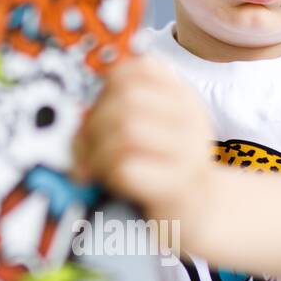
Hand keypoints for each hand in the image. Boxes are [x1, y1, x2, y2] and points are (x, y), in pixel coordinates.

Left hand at [69, 54, 215, 245]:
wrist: (202, 213)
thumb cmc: (164, 170)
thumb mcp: (152, 131)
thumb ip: (119, 114)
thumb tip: (78, 126)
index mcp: (183, 96)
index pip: (139, 67)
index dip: (107, 89)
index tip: (98, 115)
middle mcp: (190, 118)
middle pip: (127, 99)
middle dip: (94, 124)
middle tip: (86, 150)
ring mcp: (188, 151)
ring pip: (126, 130)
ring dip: (97, 152)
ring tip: (94, 169)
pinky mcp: (178, 186)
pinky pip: (126, 168)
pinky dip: (108, 176)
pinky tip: (111, 184)